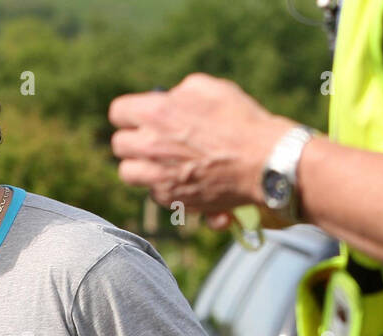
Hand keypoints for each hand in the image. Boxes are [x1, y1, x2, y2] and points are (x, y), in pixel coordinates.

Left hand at [109, 73, 295, 214]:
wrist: (264, 163)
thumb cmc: (241, 121)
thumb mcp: (209, 88)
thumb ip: (179, 93)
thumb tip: (168, 100)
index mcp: (156, 113)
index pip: (118, 112)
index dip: (130, 113)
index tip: (141, 117)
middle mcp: (151, 146)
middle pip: (119, 146)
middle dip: (133, 141)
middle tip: (152, 140)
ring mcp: (159, 177)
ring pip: (128, 174)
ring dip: (141, 168)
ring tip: (160, 163)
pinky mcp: (173, 200)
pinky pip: (154, 195)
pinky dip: (165, 189)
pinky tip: (185, 180)